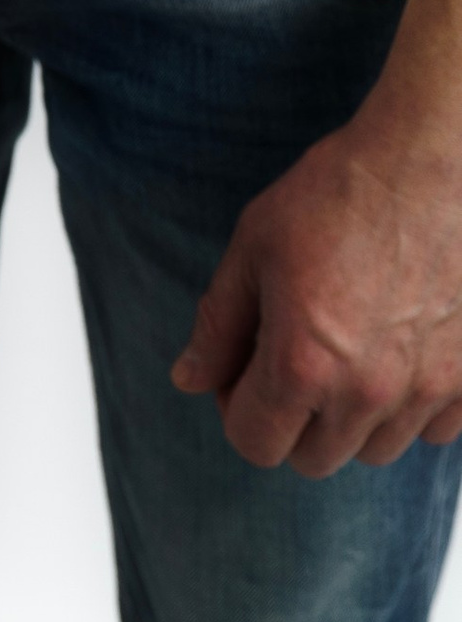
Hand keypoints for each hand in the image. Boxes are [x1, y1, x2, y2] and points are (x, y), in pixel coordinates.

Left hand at [173, 109, 461, 473]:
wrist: (428, 162)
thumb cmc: (335, 195)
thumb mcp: (253, 248)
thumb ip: (218, 325)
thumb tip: (188, 381)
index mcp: (302, 363)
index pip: (255, 444)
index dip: (236, 409)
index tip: (243, 369)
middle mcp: (367, 393)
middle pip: (313, 458)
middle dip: (290, 419)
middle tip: (290, 358)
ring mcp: (426, 391)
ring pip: (373, 450)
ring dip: (350, 419)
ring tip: (345, 352)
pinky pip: (432, 432)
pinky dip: (409, 408)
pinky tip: (396, 353)